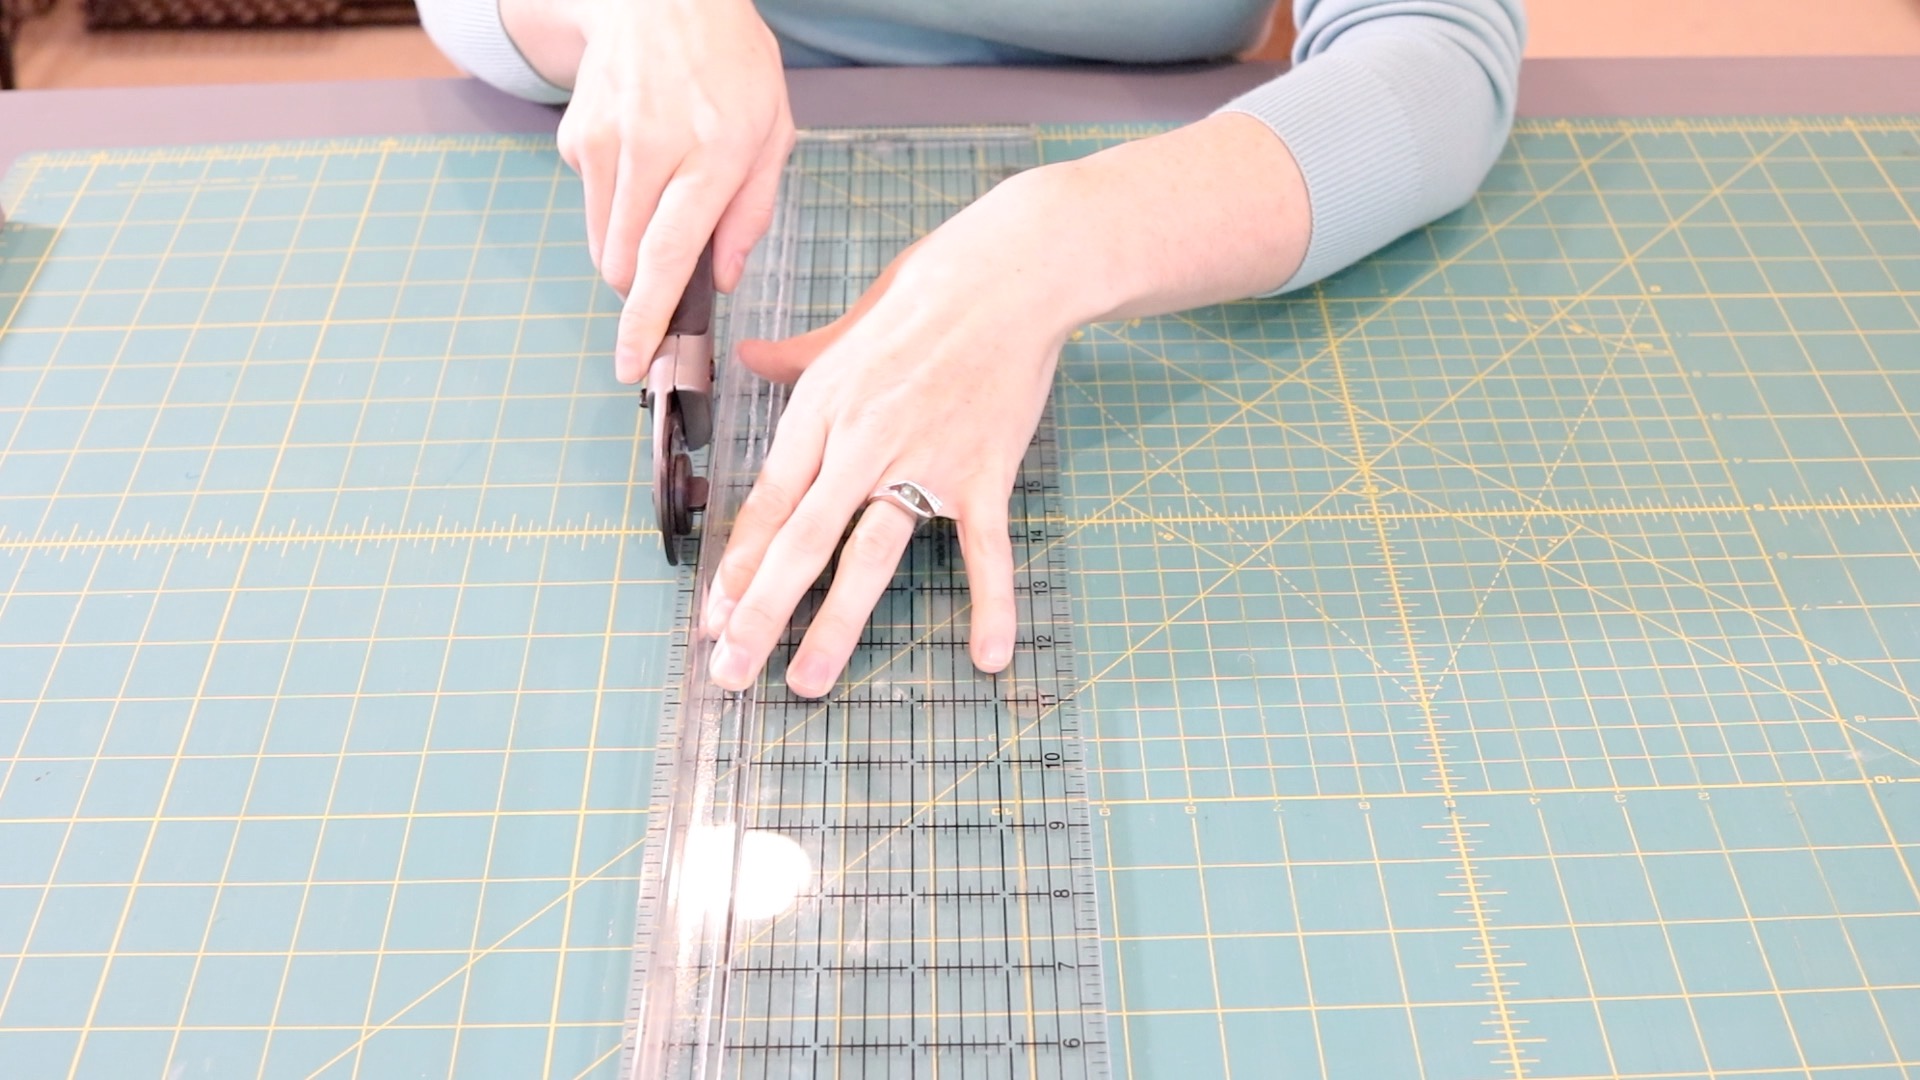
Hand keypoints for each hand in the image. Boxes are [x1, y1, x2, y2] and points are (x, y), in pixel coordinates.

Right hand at [555, 0, 792, 382]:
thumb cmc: (730, 64)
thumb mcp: (772, 131)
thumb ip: (751, 212)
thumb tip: (719, 279)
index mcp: (712, 155)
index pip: (666, 257)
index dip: (647, 321)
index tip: (632, 366)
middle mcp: (650, 151)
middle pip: (626, 264)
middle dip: (645, 292)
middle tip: (673, 281)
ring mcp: (604, 143)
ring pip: (604, 244)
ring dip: (632, 248)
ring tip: (667, 194)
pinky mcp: (576, 139)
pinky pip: (594, 205)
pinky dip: (618, 204)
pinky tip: (644, 156)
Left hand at [698, 116, 1312, 697]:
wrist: (1017, 270)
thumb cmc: (933, 286)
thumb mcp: (851, 319)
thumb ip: (798, 357)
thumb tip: (750, 359)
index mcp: (823, 406)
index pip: (771, 502)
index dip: (739, 566)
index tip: (712, 621)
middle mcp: (862, 441)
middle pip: (802, 540)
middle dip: (761, 613)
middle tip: (730, 673)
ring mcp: (924, 460)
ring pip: (871, 553)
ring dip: (837, 623)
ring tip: (808, 682)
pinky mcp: (984, 471)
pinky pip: (985, 550)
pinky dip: (991, 603)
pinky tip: (987, 658)